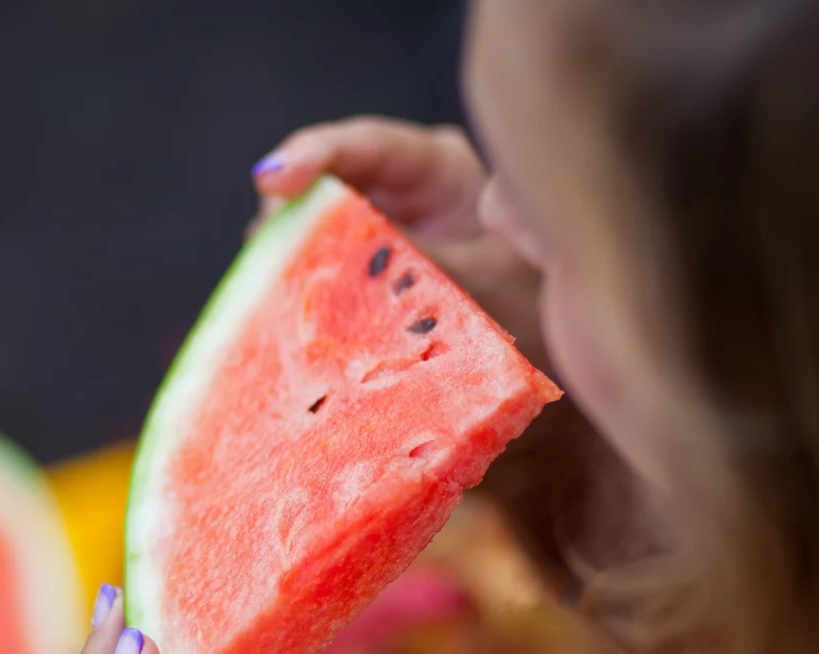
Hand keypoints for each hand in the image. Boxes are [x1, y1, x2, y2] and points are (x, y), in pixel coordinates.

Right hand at [249, 116, 543, 354]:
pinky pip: (326, 261)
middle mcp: (404, 185)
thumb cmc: (534, 300)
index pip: (364, 145)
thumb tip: (339, 258)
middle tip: (262, 244)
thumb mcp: (478, 279)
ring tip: (270, 279)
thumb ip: (410, 264)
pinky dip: (307, 281)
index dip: (312, 156)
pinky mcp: (370, 263)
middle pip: (328, 179)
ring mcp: (383, 223)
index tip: (271, 180)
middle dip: (290, 207)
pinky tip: (286, 302)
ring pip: (318, 222)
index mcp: (439, 167)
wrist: (556, 343)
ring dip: (293, 250)